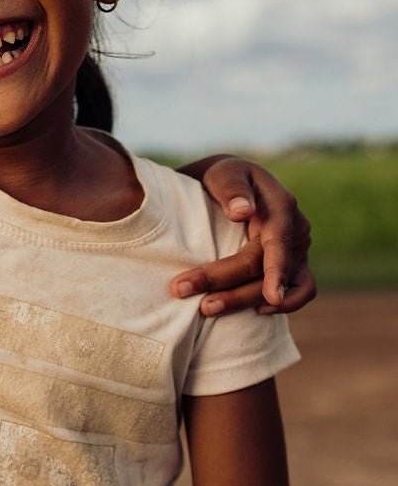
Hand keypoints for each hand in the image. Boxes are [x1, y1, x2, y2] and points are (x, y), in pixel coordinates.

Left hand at [170, 156, 315, 316]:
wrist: (234, 184)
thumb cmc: (225, 177)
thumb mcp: (225, 173)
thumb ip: (233, 189)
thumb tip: (243, 211)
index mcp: (281, 207)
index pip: (277, 243)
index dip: (274, 271)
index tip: (272, 297)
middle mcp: (296, 231)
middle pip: (265, 268)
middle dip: (227, 285)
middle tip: (183, 290)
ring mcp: (298, 251)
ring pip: (284, 287)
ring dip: (246, 301)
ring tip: (208, 309)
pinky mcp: (294, 265)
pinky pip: (301, 291)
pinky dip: (284, 306)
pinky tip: (255, 312)